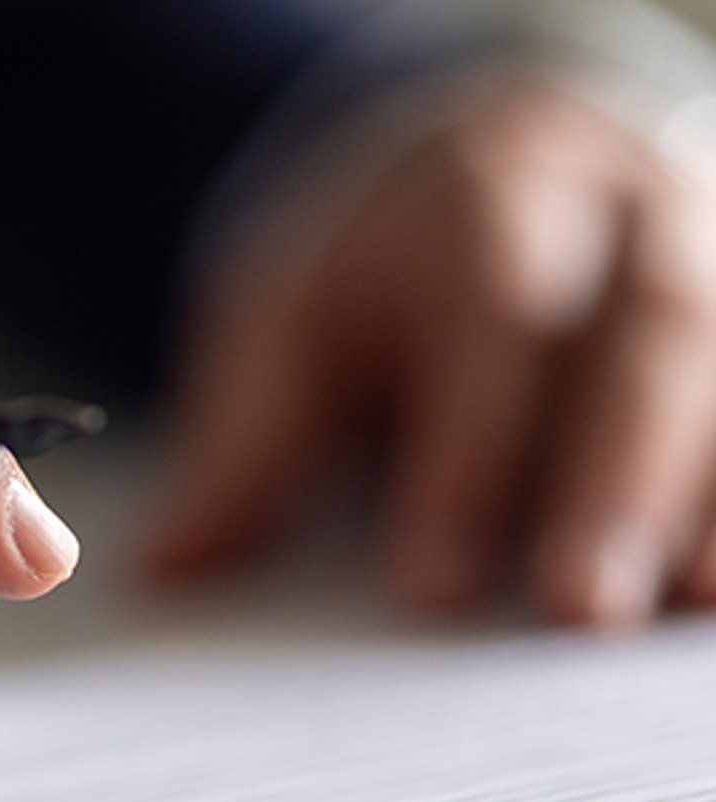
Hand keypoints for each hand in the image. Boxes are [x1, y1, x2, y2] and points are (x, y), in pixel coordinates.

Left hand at [149, 72, 715, 625]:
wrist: (492, 163)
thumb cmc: (381, 264)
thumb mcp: (291, 318)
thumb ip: (248, 435)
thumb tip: (170, 566)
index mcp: (493, 196)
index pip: (491, 317)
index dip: (468, 452)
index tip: (433, 583)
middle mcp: (629, 214)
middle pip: (651, 334)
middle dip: (618, 477)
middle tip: (578, 608)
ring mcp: (712, 256)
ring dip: (714, 495)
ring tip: (682, 609)